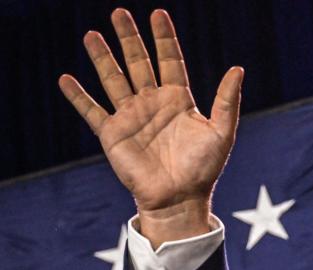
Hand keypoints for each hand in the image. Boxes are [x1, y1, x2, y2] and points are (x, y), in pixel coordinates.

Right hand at [58, 9, 242, 244]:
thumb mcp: (221, 132)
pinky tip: (66, 79)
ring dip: (102, 58)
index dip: (164, 38)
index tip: (158, 14)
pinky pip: (92, 111)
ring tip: (92, 34)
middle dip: (129, 38)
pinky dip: (78, 97)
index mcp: (178, 100)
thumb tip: (238, 69)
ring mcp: (131, 117)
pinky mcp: (113, 134)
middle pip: (138, 62)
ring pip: (113, 80)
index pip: (169, 61)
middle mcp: (152, 104)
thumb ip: (227, 101)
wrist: (180, 199)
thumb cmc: (203, 169)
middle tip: (119, 12)